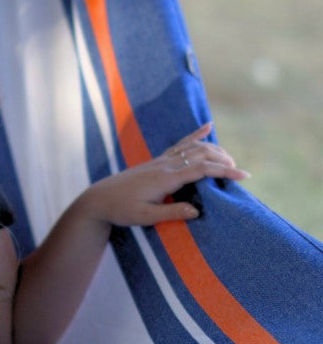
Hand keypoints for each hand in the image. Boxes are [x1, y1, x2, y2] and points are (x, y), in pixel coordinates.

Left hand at [77, 124, 249, 228]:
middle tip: (238, 173)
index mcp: (166, 178)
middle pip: (202, 154)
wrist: (99, 199)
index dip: (224, 171)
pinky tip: (208, 126)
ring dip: (215, 150)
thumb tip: (198, 210)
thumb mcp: (145, 217)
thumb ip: (171, 213)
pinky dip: (196, 134)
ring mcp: (161, 160)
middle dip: (224, 160)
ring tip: (230, 160)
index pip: (202, 169)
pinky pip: (180, 144)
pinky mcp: (158, 161)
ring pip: (194, 147)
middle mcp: (165, 165)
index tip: (244, 176)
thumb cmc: (121, 210)